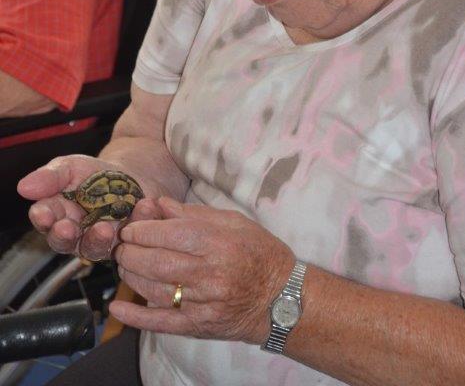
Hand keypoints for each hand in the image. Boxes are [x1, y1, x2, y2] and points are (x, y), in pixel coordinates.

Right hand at [17, 155, 151, 261]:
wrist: (133, 174)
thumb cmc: (96, 174)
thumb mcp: (71, 167)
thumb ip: (50, 177)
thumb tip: (24, 187)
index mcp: (58, 214)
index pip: (45, 219)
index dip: (43, 218)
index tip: (45, 214)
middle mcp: (76, 233)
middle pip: (65, 242)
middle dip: (65, 236)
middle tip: (69, 228)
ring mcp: (101, 240)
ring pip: (95, 248)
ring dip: (98, 239)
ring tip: (104, 228)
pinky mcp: (126, 242)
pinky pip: (131, 239)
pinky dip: (139, 221)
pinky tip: (143, 206)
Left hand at [111, 197, 294, 343]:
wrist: (281, 298)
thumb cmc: (259, 252)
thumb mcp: (234, 222)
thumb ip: (194, 213)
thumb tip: (159, 204)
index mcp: (219, 243)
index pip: (171, 235)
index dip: (143, 230)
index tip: (131, 227)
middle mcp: (210, 274)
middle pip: (158, 262)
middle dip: (132, 251)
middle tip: (122, 243)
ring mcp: (204, 303)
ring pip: (155, 289)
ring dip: (132, 275)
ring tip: (124, 263)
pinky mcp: (199, 325)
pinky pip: (163, 322)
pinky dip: (137, 317)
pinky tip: (117, 308)